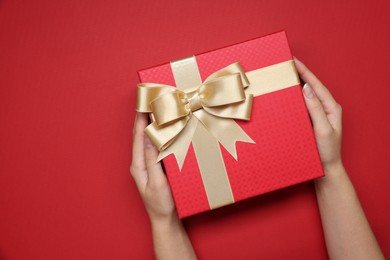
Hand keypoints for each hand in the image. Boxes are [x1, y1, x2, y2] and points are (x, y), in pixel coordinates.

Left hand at [130, 113, 196, 259]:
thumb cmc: (161, 204)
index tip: (143, 103)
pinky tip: (163, 131)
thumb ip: (152, 160)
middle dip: (143, 117)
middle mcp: (140, 163)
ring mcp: (146, 166)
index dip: (139, 118)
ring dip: (150, 125)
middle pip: (140, 135)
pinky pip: (154, 147)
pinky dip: (157, 136)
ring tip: (155, 110)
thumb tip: (149, 137)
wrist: (165, 220)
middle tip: (149, 101)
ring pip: (147, 140)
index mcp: (138, 165)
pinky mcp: (154, 168)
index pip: (137, 136)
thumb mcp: (157, 182)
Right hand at [295, 57, 342, 174]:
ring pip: (306, 94)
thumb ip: (316, 109)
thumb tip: (307, 89)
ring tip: (284, 74)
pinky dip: (293, 96)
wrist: (325, 169)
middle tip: (286, 63)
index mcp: (331, 107)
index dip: (305, 71)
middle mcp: (325, 108)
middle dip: (299, 73)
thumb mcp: (323, 130)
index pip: (316, 85)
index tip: (294, 61)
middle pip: (311, 86)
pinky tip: (286, 93)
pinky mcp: (310, 120)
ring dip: (295, 83)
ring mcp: (317, 114)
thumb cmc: (327, 152)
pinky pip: (301, 104)